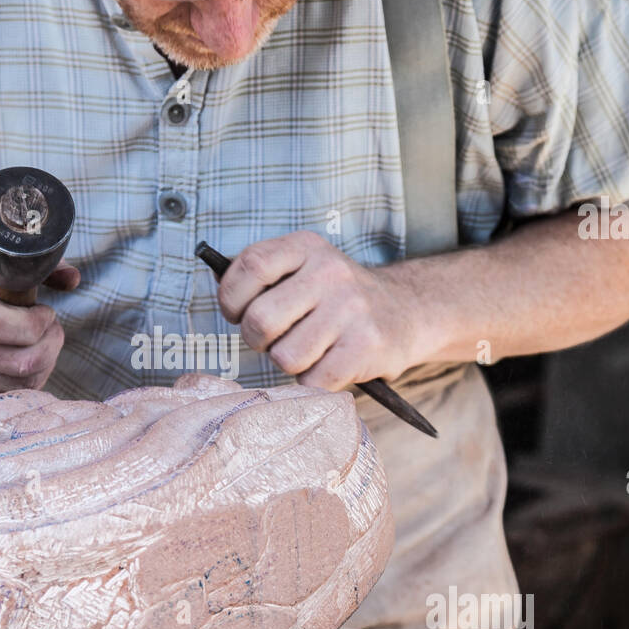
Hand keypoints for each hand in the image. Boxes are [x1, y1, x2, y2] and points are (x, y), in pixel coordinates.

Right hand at [0, 245, 79, 405]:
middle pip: (14, 361)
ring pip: (15, 384)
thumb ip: (37, 264)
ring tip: (39, 344)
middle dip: (48, 347)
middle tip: (52, 332)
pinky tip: (23, 363)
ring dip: (41, 366)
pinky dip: (24, 384)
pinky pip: (3, 399)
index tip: (46, 313)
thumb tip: (72, 278)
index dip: (33, 325)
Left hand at [217, 230, 424, 388]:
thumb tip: (221, 287)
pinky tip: (327, 365)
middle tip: (274, 339)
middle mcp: (329, 272)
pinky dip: (313, 381)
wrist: (407, 311)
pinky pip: (313, 380)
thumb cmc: (336, 297)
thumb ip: (263, 275)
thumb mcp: (304, 268)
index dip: (231, 298)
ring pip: (285, 357)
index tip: (238, 312)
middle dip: (258, 340)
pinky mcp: (366, 346)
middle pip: (260, 320)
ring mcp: (351, 309)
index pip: (249, 266)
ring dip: (289, 363)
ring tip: (308, 350)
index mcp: (306, 247)